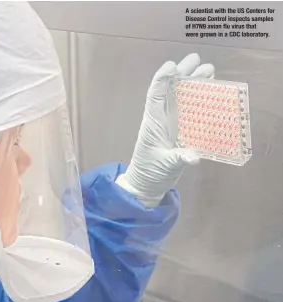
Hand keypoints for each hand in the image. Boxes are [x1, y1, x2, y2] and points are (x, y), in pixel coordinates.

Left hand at [116, 53, 214, 207]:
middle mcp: (161, 119)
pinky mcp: (180, 132)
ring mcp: (171, 125)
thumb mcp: (164, 166)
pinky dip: (200, 102)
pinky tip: (212, 93)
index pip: (155, 96)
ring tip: (209, 70)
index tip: (172, 65)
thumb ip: (178, 159)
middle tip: (198, 59)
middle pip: (171, 91)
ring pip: (182, 99)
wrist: (147, 185)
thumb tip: (194, 156)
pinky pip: (190, 112)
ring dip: (194, 84)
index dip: (162, 80)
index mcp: (153, 123)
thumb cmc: (150, 173)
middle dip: (182, 74)